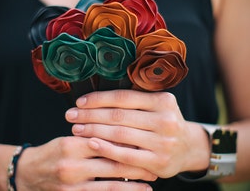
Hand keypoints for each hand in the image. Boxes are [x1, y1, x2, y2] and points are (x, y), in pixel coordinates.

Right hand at [16, 136, 153, 189]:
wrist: (27, 173)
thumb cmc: (52, 152)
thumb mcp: (68, 138)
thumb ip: (91, 137)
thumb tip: (122, 135)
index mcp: (71, 144)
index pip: (105, 141)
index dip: (127, 143)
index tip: (145, 143)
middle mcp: (72, 165)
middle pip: (111, 163)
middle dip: (135, 164)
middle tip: (154, 164)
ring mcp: (72, 185)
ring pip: (109, 185)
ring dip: (132, 184)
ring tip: (150, 182)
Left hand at [66, 90, 209, 178]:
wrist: (188, 147)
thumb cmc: (164, 121)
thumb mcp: (157, 105)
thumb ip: (134, 100)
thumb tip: (97, 98)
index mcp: (162, 100)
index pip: (123, 97)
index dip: (98, 99)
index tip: (79, 102)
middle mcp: (165, 120)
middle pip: (118, 116)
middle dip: (90, 115)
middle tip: (71, 115)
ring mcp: (163, 142)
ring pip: (119, 134)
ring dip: (93, 131)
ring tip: (76, 128)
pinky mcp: (158, 162)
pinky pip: (126, 155)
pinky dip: (106, 149)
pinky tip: (90, 143)